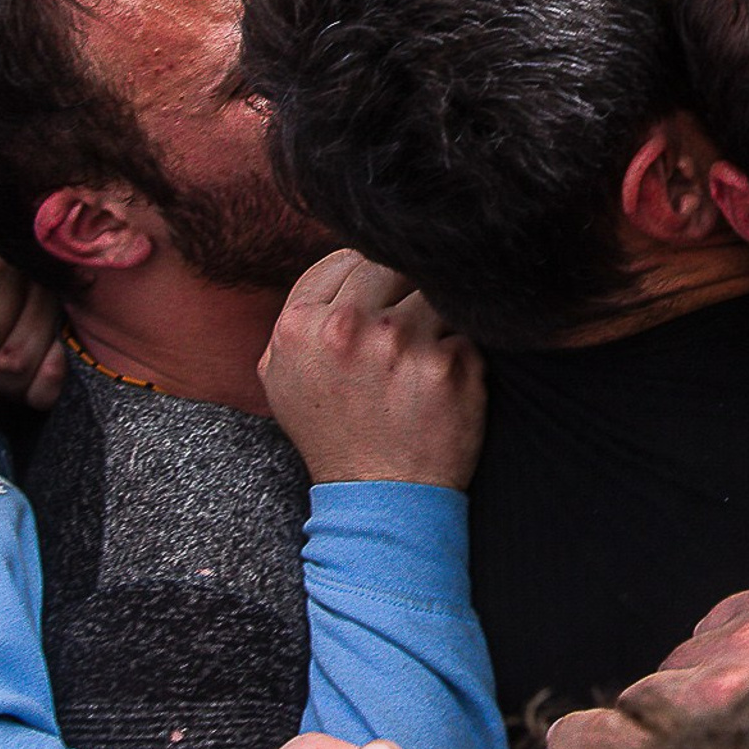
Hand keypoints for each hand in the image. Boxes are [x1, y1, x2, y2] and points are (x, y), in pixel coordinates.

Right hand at [261, 251, 484, 487]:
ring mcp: (400, 343)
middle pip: (393, 264)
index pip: (347, 258)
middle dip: (405, 289)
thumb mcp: (283, 372)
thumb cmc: (333, 430)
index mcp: (299, 325)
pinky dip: (460, 350)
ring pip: (433, 291)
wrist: (380, 497)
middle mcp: (347, 328)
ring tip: (420, 360)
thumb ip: (302, 311)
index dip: (370, 278)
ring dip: (435, 319)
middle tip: (407, 329)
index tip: (382, 303)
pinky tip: (442, 383)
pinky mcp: (448, 364)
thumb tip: (344, 251)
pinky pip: (465, 329)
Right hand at [543, 583, 748, 748]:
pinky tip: (748, 668)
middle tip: (614, 740)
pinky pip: (707, 625)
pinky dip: (716, 646)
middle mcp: (741, 676)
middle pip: (640, 696)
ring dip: (683, 686)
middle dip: (624, 724)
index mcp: (729, 732)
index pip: (630, 734)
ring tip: (724, 709)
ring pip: (674, 663)